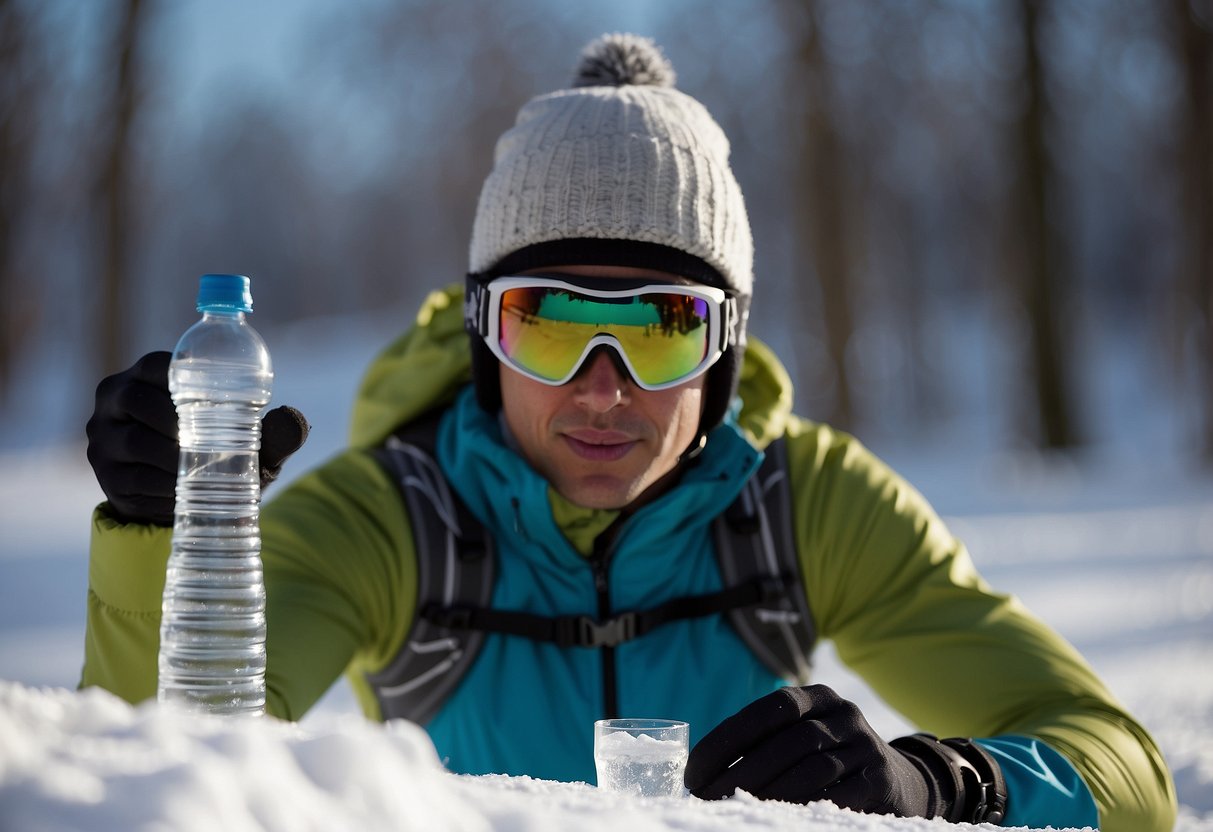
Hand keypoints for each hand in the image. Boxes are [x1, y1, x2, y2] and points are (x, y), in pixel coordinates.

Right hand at [86, 351, 309, 525]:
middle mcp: (115, 399)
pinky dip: (163, 486)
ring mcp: (103, 438)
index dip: (184, 378)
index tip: (217, 401)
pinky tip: (184, 491)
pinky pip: (133, 478)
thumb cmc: (220, 453)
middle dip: (178, 422)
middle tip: (211, 442)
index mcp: (145, 375)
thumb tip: (296, 420)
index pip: (158, 365)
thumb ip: (273, 430)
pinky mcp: (106, 475)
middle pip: (139, 401)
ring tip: (201, 469)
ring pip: (135, 442)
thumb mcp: (248, 441)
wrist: (187, 499)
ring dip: (172, 458)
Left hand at [684, 685, 1004, 822]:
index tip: (694, 770)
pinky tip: (781, 819)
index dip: (727, 739)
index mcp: (816, 697)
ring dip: (769, 794)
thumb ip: (765, 743)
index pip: (767, 710)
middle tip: (708, 799)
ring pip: (811, 769)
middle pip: (787, 742)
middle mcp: (844, 714)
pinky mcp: (881, 781)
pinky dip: (807, 807)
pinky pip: (840, 796)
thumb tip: (702, 773)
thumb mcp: (804, 738)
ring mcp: (866, 746)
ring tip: (736, 811)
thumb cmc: (831, 760)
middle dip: (741, 773)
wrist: (903, 781)